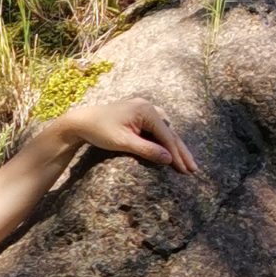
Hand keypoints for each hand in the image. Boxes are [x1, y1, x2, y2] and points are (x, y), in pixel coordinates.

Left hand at [62, 97, 198, 173]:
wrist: (81, 121)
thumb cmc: (99, 131)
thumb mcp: (123, 142)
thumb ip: (146, 150)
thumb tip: (168, 159)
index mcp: (146, 110)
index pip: (167, 136)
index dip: (177, 154)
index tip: (186, 170)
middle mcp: (148, 107)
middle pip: (169, 133)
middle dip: (181, 152)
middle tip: (194, 169)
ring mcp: (144, 110)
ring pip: (165, 132)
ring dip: (175, 147)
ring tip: (186, 163)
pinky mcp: (139, 115)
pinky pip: (156, 130)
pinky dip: (164, 142)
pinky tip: (170, 152)